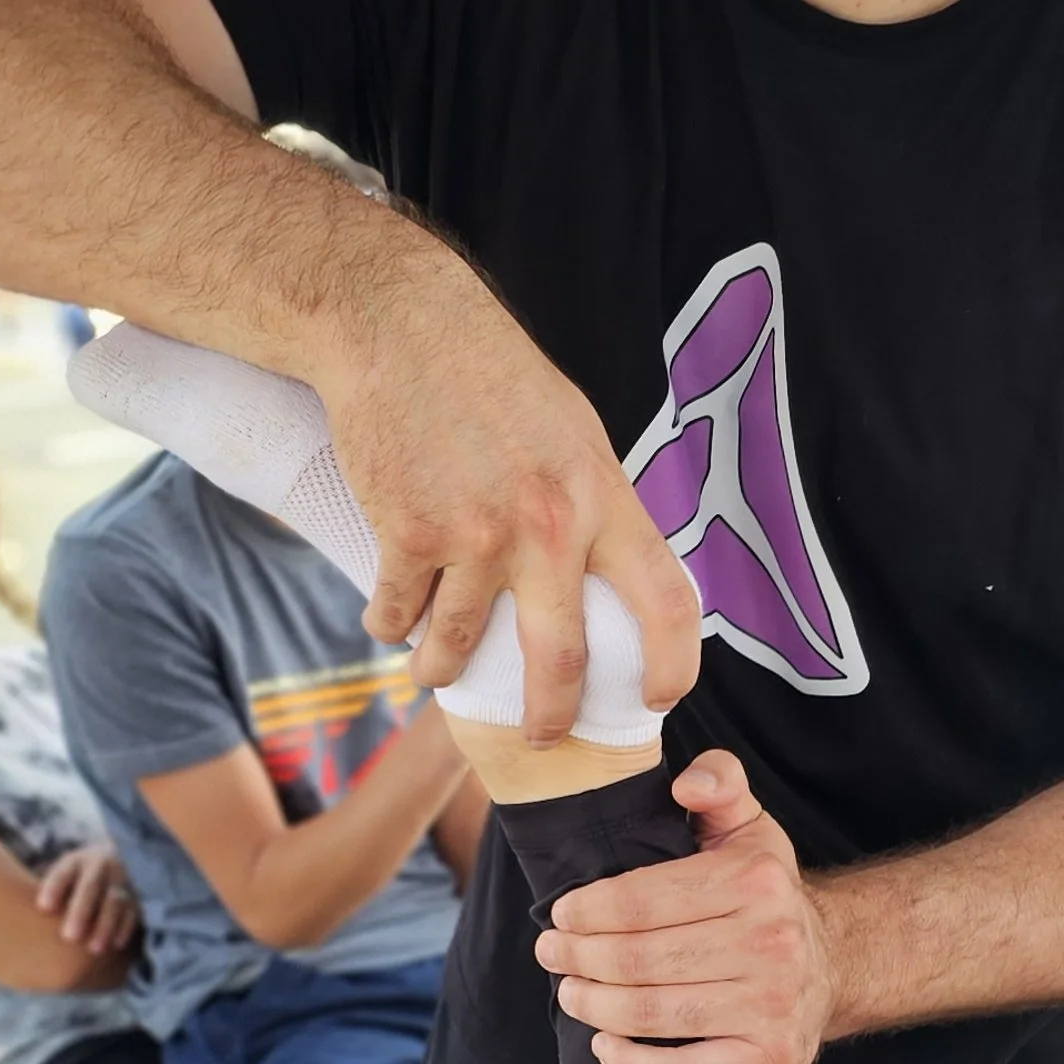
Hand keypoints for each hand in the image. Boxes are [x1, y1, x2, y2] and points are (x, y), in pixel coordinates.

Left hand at [32, 843, 138, 960]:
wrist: (114, 861)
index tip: (42, 907)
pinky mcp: (137, 895)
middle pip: (90, 887)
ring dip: (105, 925)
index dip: (53, 888)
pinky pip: (133, 911)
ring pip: (113, 901)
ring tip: (93, 949)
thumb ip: (46, 893)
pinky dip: (124, 927)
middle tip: (68, 937)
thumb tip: (14, 918)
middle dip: (81, 911)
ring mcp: (120, 879)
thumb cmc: (74, 881)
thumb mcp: (61, 876)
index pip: (63, 872)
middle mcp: (99, 866)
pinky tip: (115, 945)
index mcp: (75, 862)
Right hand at [314, 211, 697, 743]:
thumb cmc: (491, 376)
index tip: (658, 699)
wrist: (399, 327)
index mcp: (603, 497)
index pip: (666, 600)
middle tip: (542, 735)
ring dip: (441, 672)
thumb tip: (613, 578)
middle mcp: (547, 525)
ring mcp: (474, 535)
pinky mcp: (407, 533)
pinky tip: (391, 621)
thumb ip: (594, 507)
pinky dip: (391, 627)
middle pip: (560, 661)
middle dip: (549, 718)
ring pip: (458, 648)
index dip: (673, 664)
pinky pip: (398, 614)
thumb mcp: (574, 433)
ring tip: (435, 672)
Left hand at [538, 752, 836, 1063]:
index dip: (586, 911)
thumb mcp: (748, 827)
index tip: (559, 915)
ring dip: (594, 1006)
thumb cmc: (767, 896)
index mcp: (755, 882)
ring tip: (571, 993)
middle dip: (579, 958)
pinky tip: (605, 1046)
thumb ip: (718, 783)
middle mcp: (770, 943)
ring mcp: (771, 1006)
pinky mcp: (769, 1058)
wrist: (834, 964)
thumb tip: (686, 785)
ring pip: (651, 1014)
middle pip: (638, 960)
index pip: (641, 902)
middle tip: (552, 954)